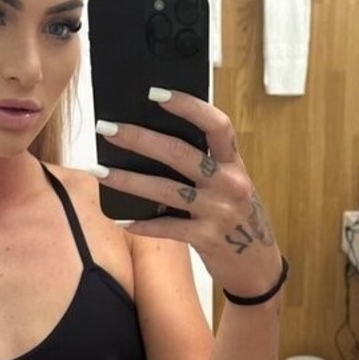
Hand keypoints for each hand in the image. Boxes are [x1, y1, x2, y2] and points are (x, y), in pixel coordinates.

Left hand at [95, 89, 282, 297]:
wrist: (258, 266)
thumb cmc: (237, 217)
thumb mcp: (231, 185)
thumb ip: (206, 165)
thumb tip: (155, 143)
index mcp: (234, 163)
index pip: (216, 125)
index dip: (187, 106)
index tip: (155, 93)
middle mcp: (229, 183)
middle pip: (178, 153)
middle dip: (138, 139)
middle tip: (107, 129)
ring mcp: (218, 212)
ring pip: (164, 190)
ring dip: (128, 180)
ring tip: (100, 171)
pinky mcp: (206, 238)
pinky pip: (167, 228)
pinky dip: (142, 224)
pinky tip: (121, 219)